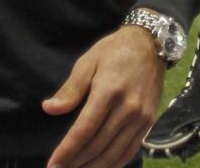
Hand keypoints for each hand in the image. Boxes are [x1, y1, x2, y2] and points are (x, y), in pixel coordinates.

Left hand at [42, 25, 164, 167]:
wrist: (149, 43)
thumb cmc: (114, 51)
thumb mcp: (88, 62)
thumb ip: (70, 89)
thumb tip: (49, 109)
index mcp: (108, 91)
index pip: (84, 130)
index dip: (67, 150)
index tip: (53, 164)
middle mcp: (128, 107)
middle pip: (97, 145)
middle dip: (76, 162)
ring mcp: (141, 116)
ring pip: (114, 153)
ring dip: (94, 167)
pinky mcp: (150, 121)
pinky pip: (131, 150)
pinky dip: (115, 164)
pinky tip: (101, 166)